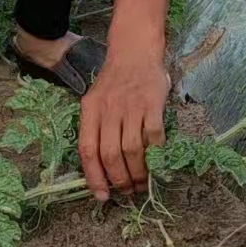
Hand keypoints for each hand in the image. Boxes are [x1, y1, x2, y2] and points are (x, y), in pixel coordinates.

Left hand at [78, 53, 168, 200]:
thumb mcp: (96, 100)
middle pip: (110, 154)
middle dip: (119, 180)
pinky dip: (156, 153)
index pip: (88, 150)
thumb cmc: (115, 81)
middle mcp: (108, 110)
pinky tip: (157, 161)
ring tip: (142, 183)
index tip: (102, 195)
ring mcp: (131, 107)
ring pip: (132, 150)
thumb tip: (100, 166)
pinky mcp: (152, 104)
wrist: (135, 51)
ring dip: (138, 173)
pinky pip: (153, 136)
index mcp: (90, 110)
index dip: (94, 177)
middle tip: (128, 191)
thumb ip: (96, 128)